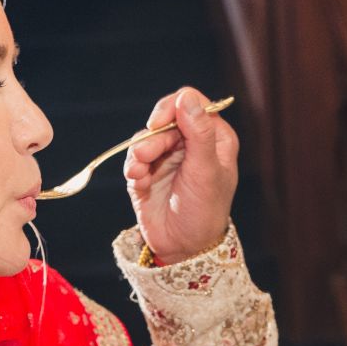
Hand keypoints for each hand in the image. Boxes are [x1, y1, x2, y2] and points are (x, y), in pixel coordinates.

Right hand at [124, 85, 238, 264]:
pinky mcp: (148, 171)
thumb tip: (186, 97)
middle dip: (152, 138)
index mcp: (213, 136)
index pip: (190, 102)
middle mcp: (190, 142)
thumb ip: (199, 133)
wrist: (183, 248)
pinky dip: (133, 169)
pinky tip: (139, 183)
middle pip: (163, 118)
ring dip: (139, 153)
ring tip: (139, 173)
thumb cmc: (205, 211)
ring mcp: (167, 156)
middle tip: (146, 157)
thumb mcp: (206, 171)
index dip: (172, 108)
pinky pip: (134, 158)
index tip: (159, 124)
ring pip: (145, 138)